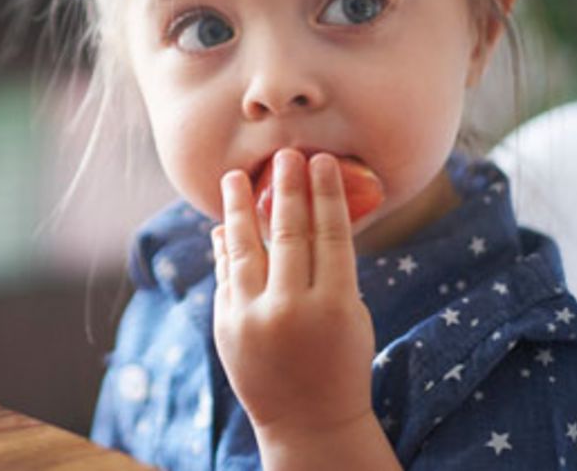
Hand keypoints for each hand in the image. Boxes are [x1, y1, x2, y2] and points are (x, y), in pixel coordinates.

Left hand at [211, 149, 377, 441]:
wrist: (308, 422)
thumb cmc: (340, 362)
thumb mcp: (351, 317)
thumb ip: (330, 271)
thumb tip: (306, 216)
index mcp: (335, 306)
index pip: (330, 236)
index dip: (325, 194)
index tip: (320, 161)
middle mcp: (292, 310)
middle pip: (289, 234)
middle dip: (286, 189)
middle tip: (284, 154)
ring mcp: (253, 318)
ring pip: (244, 249)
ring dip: (239, 208)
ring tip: (235, 177)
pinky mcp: (226, 326)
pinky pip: (226, 275)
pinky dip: (225, 248)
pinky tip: (225, 224)